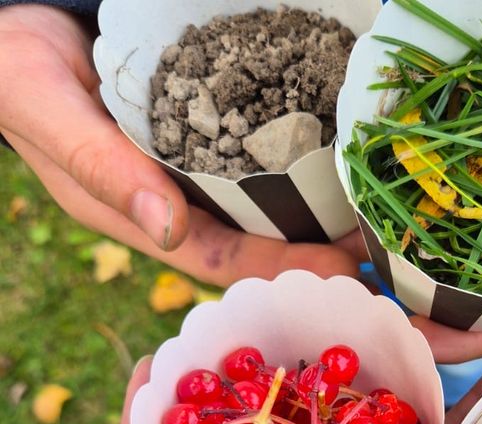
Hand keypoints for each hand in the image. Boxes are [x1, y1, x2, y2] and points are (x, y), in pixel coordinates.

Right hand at [0, 6, 364, 282]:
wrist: (21, 23)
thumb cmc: (17, 67)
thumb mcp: (50, 110)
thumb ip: (101, 167)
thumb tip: (168, 228)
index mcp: (142, 215)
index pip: (224, 259)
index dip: (280, 269)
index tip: (339, 273)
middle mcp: (177, 200)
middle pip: (258, 239)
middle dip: (317, 250)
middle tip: (378, 252)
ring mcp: (196, 167)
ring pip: (267, 200)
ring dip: (321, 209)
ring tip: (375, 212)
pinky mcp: (209, 130)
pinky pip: (261, 151)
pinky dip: (302, 158)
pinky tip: (340, 157)